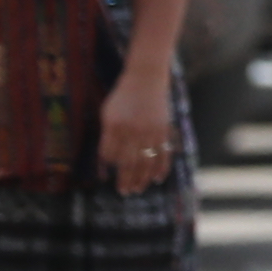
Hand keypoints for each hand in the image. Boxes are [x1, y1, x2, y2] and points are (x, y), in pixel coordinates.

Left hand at [98, 68, 180, 196]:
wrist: (146, 78)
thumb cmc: (123, 96)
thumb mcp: (109, 112)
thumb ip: (108, 135)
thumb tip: (108, 160)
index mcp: (114, 125)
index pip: (109, 153)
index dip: (110, 164)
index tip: (110, 172)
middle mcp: (132, 130)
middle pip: (128, 162)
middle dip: (125, 180)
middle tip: (124, 192)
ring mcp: (149, 130)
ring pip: (146, 161)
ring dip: (142, 178)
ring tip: (137, 190)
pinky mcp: (163, 129)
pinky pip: (163, 153)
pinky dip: (160, 167)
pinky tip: (157, 178)